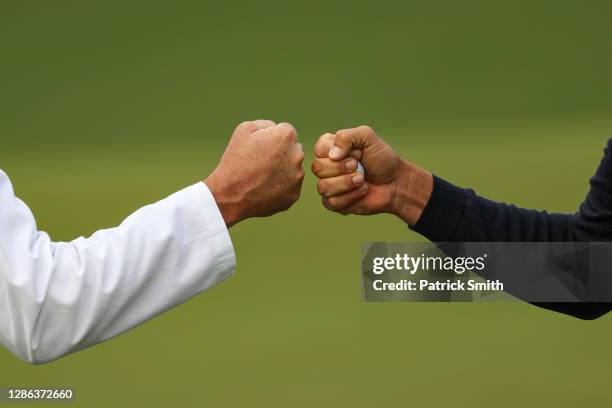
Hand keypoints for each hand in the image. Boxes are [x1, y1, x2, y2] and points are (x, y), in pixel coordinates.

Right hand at [205, 120, 304, 226]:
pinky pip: (291, 186)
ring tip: (262, 177)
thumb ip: (265, 124)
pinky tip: (266, 189)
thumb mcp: (244, 130)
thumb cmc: (236, 160)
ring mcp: (297, 176)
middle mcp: (297, 155)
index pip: (286, 131)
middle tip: (262, 163)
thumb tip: (276, 128)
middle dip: (282, 153)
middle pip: (293, 149)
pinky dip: (281, 187)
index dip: (272, 138)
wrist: (231, 195)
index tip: (260, 148)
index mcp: (286, 136)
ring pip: (294, 168)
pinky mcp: (295, 194)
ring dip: (283, 170)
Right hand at [311, 126, 431, 224]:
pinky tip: (362, 191)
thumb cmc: (382, 160)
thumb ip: (347, 136)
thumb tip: (332, 154)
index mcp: (331, 149)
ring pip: (323, 187)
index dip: (336, 152)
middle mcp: (327, 167)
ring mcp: (329, 185)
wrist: (396, 182)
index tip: (356, 152)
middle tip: (359, 166)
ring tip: (362, 179)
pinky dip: (351, 196)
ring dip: (347, 183)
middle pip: (317, 168)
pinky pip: (332, 202)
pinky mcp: (334, 203)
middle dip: (342, 167)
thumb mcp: (367, 137)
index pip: (318, 149)